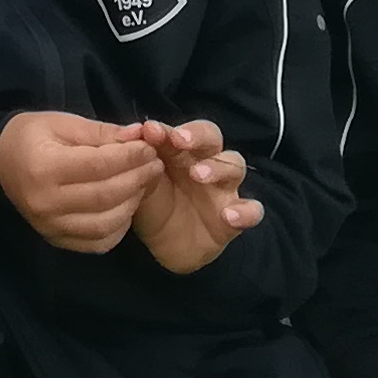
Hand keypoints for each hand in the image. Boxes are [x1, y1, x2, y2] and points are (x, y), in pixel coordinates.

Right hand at [0, 109, 165, 252]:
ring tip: (143, 185)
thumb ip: (101, 131)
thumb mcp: (63, 123)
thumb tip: (139, 136)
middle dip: (138, 179)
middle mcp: (46, 202)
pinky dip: (118, 227)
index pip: (99, 165)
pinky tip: (125, 208)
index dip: (130, 156)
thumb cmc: (31, 137)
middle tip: (155, 165)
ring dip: (132, 204)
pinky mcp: (56, 240)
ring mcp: (50, 226)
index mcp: (45, 167)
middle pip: (106, 195)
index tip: (149, 147)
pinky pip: (97, 242)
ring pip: (106, 224)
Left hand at [125, 118, 261, 273]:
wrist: (166, 248)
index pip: (181, 132)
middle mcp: (206, 163)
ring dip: (218, 167)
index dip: (168, 129)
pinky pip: (251, 211)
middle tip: (180, 140)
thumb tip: (126, 135)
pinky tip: (230, 216)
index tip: (150, 131)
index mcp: (181, 152)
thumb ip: (138, 160)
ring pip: (234, 167)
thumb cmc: (154, 204)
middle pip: (212, 138)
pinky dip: (245, 212)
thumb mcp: (142, 182)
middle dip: (197, 136)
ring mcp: (223, 190)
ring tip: (198, 174)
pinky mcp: (234, 219)